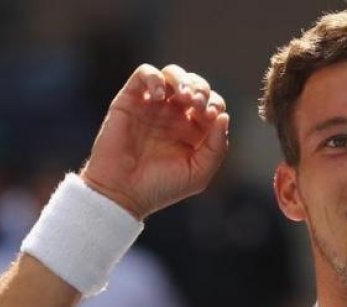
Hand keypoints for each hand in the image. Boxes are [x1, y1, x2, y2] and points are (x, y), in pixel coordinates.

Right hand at [81, 63, 229, 219]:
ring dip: (182, 79)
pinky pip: (144, 73)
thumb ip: (216, 146)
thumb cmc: (161, 187)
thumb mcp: (198, 173)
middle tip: (197, 104)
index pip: (211, 104)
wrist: (122, 193)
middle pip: (194, 84)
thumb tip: (224, 117)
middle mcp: (173, 115)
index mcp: (192, 130)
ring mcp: (152, 106)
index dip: (215, 104)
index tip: (210, 116)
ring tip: (183, 96)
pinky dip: (154, 77)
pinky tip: (159, 96)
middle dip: (201, 89)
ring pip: (172, 74)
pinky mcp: (129, 100)